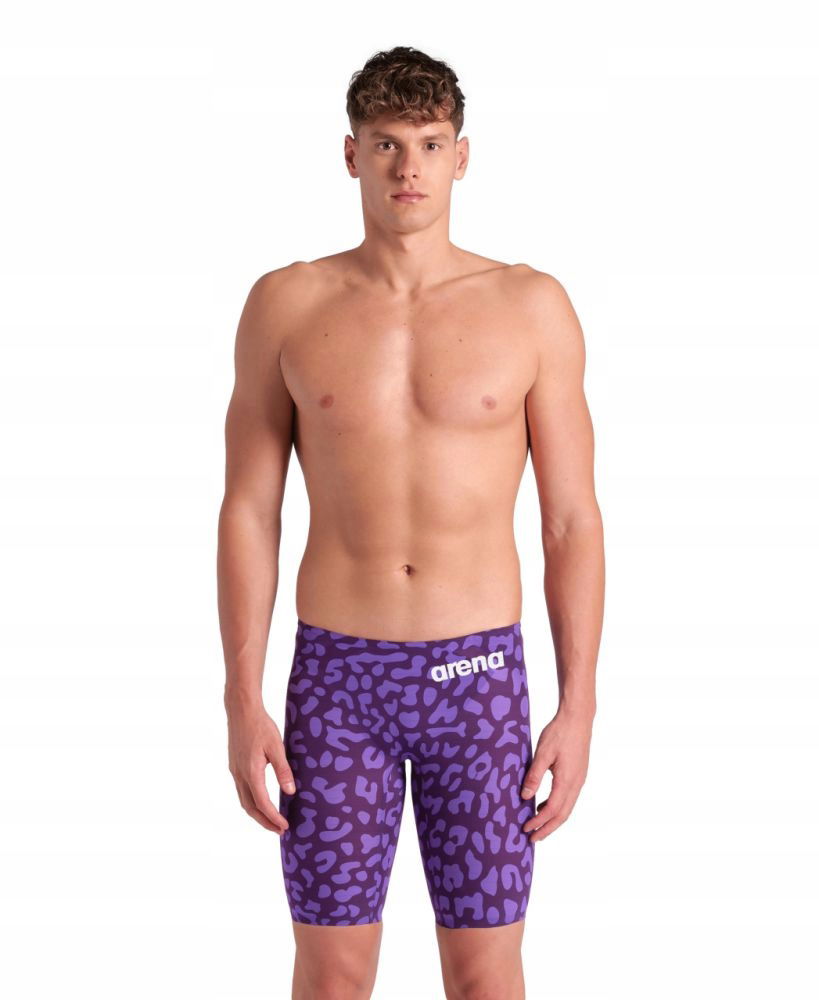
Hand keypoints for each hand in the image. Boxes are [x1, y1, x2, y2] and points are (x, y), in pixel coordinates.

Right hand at [225, 694, 294, 833]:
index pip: (262, 803)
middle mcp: (240, 775)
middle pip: (250, 808)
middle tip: (279, 830)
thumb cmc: (261, 726)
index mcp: (251, 772)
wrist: (241, 710)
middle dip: (264, 822)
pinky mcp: (234, 766)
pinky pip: (241, 791)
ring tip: (271, 821)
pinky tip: (261, 800)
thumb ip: (283, 770)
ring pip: (244, 801)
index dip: (273, 818)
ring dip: (257, 814)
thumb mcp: (276, 747)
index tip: (284, 827)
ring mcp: (235, 771)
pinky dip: (251, 802)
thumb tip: (290, 792)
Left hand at [521, 707, 592, 841]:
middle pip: (562, 815)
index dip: (539, 822)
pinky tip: (544, 804)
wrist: (578, 718)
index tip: (526, 829)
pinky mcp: (579, 774)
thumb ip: (534, 776)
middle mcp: (576, 784)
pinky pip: (568, 797)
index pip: (552, 810)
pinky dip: (557, 806)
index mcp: (566, 781)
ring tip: (537, 824)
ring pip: (567, 807)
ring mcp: (579, 780)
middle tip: (532, 838)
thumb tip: (524, 797)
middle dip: (547, 828)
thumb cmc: (559, 732)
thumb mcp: (542, 753)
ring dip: (553, 819)